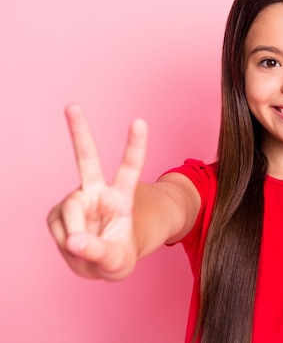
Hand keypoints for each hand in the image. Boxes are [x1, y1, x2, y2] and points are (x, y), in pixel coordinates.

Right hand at [47, 104, 147, 279]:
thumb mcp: (118, 263)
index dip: (135, 145)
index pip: (131, 167)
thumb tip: (73, 241)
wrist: (101, 262)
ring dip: (76, 241)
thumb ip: (99, 252)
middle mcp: (97, 192)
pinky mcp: (59, 212)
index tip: (139, 121)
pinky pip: (58, 231)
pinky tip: (75, 247)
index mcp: (122, 196)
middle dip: (79, 131)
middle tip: (72, 105)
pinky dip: (65, 245)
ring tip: (88, 251)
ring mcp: (77, 200)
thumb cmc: (117, 257)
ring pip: (70, 215)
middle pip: (86, 158)